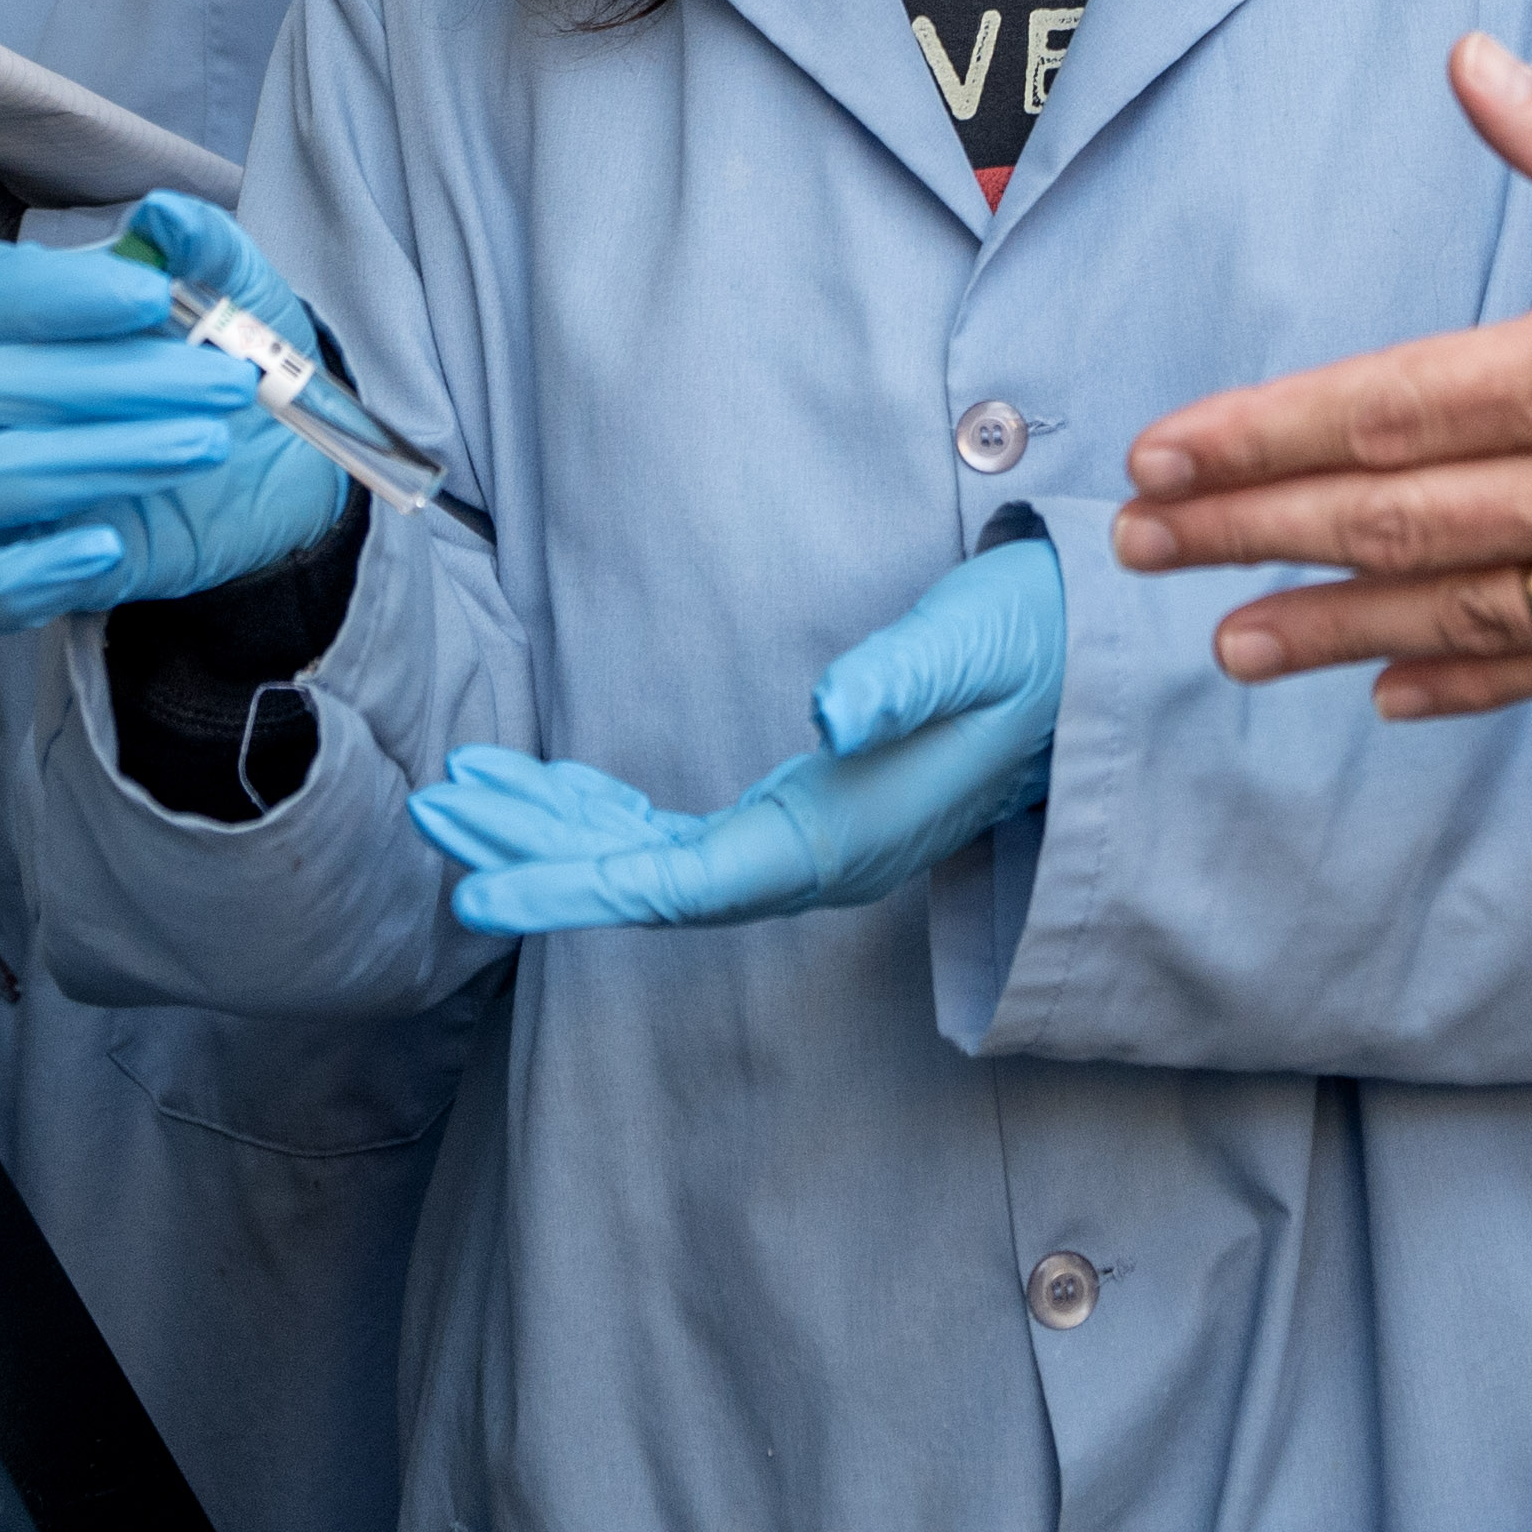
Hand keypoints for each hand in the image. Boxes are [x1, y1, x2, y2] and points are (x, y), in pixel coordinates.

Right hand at [0, 190, 356, 631]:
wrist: (269, 463)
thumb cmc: (217, 357)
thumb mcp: (232, 289)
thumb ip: (201, 244)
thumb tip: (165, 215)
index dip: (43, 292)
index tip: (150, 296)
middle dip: (110, 380)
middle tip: (225, 381)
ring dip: (100, 458)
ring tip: (206, 445)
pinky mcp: (8, 573)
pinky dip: (40, 570)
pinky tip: (112, 544)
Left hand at [406, 539, 1063, 931]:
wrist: (1100, 658)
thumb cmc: (1035, 642)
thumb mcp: (972, 644)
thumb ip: (901, 681)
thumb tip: (829, 715)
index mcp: (839, 836)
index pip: (680, 881)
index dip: (572, 886)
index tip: (477, 889)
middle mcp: (816, 857)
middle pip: (648, 881)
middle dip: (534, 855)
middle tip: (432, 818)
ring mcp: (810, 839)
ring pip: (655, 859)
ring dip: (555, 832)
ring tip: (460, 796)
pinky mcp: (808, 809)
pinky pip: (684, 834)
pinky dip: (605, 816)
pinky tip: (546, 794)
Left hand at [1111, 32, 1531, 715]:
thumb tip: (1479, 70)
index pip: (1394, 408)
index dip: (1264, 435)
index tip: (1169, 448)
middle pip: (1396, 522)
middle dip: (1253, 533)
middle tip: (1144, 546)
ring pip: (1462, 615)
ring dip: (1330, 628)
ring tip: (1229, 640)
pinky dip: (1469, 682)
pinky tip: (1395, 690)